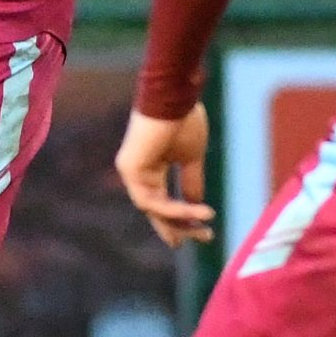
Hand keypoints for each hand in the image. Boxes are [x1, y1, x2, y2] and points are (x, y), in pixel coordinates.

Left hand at [117, 105, 214, 246]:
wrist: (175, 97)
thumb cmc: (184, 120)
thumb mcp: (192, 157)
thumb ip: (191, 181)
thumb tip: (197, 205)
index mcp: (150, 169)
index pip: (161, 202)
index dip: (178, 220)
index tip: (198, 233)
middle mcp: (137, 173)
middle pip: (155, 210)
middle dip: (178, 228)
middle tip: (202, 239)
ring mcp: (131, 172)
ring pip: (154, 209)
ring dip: (181, 221)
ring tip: (205, 227)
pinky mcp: (130, 170)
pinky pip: (152, 200)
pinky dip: (175, 209)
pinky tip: (198, 212)